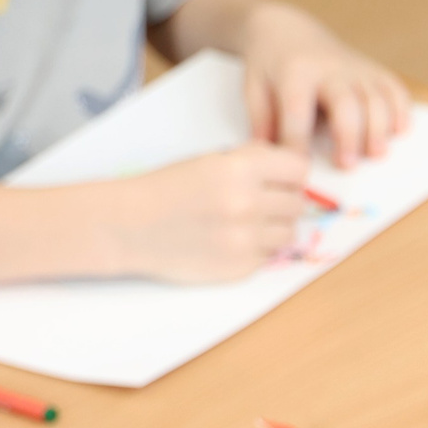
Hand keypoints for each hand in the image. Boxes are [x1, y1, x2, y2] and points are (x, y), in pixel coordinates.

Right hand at [109, 143, 309, 281]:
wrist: (128, 226)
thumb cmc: (166, 189)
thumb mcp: (208, 160)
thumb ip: (252, 160)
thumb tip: (292, 167)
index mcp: (239, 170)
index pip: (299, 170)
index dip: (291, 174)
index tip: (282, 179)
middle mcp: (246, 204)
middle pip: (298, 203)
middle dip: (283, 201)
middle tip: (260, 201)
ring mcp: (245, 239)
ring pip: (289, 232)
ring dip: (275, 227)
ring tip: (247, 222)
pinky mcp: (240, 267)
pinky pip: (270, 256)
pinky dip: (258, 249)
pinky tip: (232, 240)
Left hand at [238, 1, 412, 166]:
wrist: (290, 30)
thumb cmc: (271, 65)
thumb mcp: (254, 87)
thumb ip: (262, 121)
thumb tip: (272, 156)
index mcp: (295, 71)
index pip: (298, 110)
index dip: (298, 142)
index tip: (298, 167)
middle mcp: (329, 68)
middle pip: (346, 104)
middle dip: (349, 137)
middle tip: (347, 165)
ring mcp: (356, 68)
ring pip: (376, 100)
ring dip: (379, 130)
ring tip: (375, 154)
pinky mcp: (374, 71)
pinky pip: (395, 91)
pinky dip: (401, 113)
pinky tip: (396, 132)